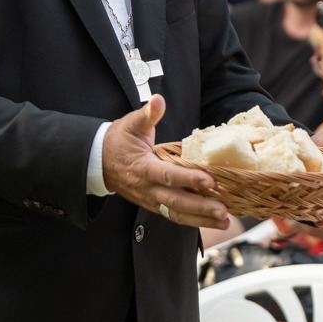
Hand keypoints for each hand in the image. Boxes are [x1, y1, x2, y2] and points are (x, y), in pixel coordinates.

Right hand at [102, 94, 229, 229]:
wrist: (98, 162)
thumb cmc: (119, 141)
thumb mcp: (131, 123)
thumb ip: (148, 114)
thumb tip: (158, 99)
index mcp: (144, 168)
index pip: (168, 176)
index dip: (189, 179)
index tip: (210, 181)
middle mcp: (148, 189)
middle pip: (176, 202)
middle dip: (201, 208)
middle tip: (223, 211)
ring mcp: (151, 200)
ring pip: (177, 214)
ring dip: (201, 219)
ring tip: (224, 221)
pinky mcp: (154, 205)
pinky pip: (174, 216)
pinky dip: (194, 221)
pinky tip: (212, 222)